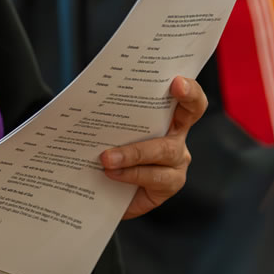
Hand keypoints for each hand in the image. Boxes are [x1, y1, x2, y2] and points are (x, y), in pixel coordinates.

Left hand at [101, 75, 207, 219]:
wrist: (104, 191)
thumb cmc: (109, 150)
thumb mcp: (110, 127)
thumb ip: (109, 113)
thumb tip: (83, 98)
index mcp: (169, 117)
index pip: (190, 100)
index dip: (189, 90)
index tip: (176, 82)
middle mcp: (178, 138)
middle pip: (186, 122)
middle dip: (168, 107)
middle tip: (141, 113)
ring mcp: (177, 164)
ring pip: (164, 151)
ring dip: (134, 153)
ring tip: (107, 159)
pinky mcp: (168, 186)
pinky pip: (154, 178)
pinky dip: (130, 174)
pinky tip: (111, 174)